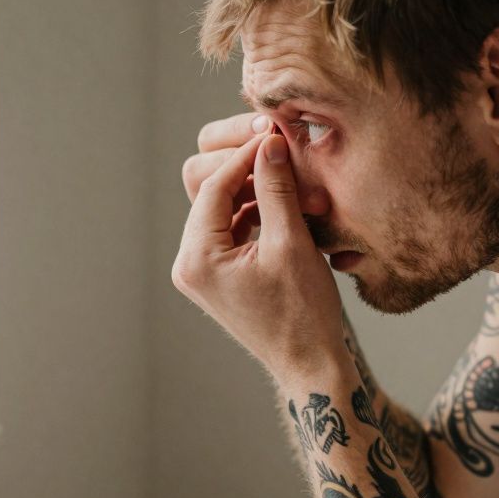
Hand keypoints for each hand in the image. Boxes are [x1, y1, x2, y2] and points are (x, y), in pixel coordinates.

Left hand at [172, 131, 347, 385]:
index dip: (247, 157)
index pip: (215, 187)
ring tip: (290, 177)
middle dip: (248, 172)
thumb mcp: (291, 242)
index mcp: (196, 259)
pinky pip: (230, 230)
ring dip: (254, 192)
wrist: (310, 363)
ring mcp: (200, 272)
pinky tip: (284, 202)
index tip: (276, 134)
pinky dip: (254, 214)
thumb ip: (276, 188)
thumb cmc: (304, 312)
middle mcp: (188, 265)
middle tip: (280, 150)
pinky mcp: (218, 275)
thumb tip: (268, 142)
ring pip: (221, 210)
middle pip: (210, 196)